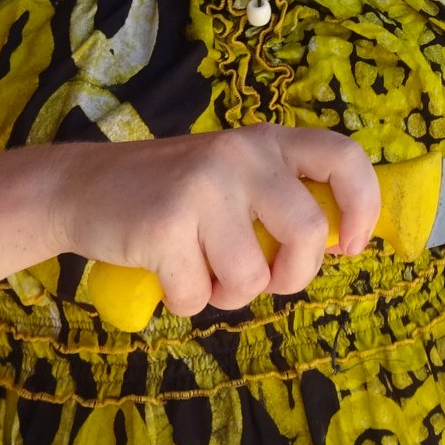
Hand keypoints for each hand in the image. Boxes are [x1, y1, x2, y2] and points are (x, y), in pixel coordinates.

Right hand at [45, 125, 381, 315]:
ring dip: (229, 294)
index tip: (349, 245)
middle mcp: (243, 156)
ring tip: (201, 271)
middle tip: (264, 279)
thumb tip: (335, 244)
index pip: (345, 158)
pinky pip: (199, 295)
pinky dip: (186, 301)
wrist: (82, 187)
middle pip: (309, 233)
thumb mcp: (234, 177)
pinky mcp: (166, 225)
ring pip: (252, 277)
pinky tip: (166, 274)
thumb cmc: (172, 194)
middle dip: (292, 276)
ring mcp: (204, 188)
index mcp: (269, 142)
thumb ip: (280, 198)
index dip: (363, 206)